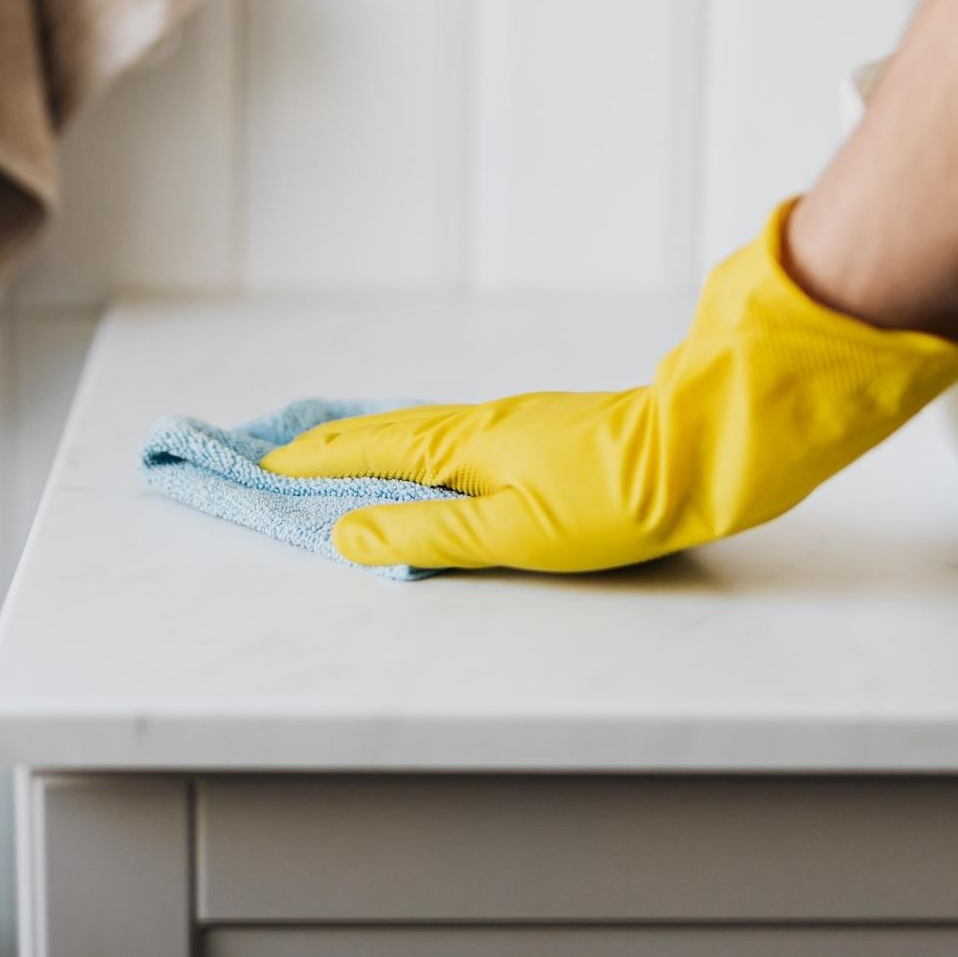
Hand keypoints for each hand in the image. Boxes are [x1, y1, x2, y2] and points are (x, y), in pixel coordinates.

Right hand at [263, 202, 957, 571]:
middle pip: (382, 431)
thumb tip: (348, 534)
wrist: (696, 454)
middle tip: (278, 452)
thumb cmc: (612, 498)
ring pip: (414, 430)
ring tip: (331, 452)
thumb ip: (428, 534)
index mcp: (461, 444)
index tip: (261, 465)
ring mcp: (506, 424)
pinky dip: (408, 445)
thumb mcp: (514, 531)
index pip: (365, 450)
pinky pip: (446, 436)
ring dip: (364, 442)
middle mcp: (475, 424)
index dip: (311, 462)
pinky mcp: (532, 433)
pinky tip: (417, 457)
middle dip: (326, 444)